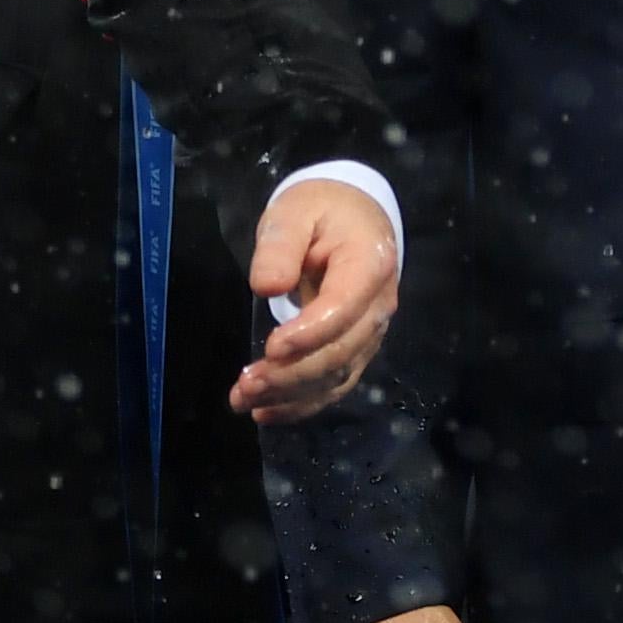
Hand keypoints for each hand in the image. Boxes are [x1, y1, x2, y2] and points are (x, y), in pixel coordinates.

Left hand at [233, 174, 399, 421]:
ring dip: (291, 395)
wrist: (353, 216)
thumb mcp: (294, 211)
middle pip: (340, 352)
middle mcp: (379, 304)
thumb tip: (267, 286)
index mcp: (370, 263)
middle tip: (245, 383)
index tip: (270, 348)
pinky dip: (302, 403)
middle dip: (292, 374)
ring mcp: (371, 331)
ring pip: (336, 375)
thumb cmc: (322, 210)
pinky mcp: (356, 348)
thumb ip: (280, 244)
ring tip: (244, 400)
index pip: (343, 309)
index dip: (309, 334)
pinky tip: (268, 411)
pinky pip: (334, 383)